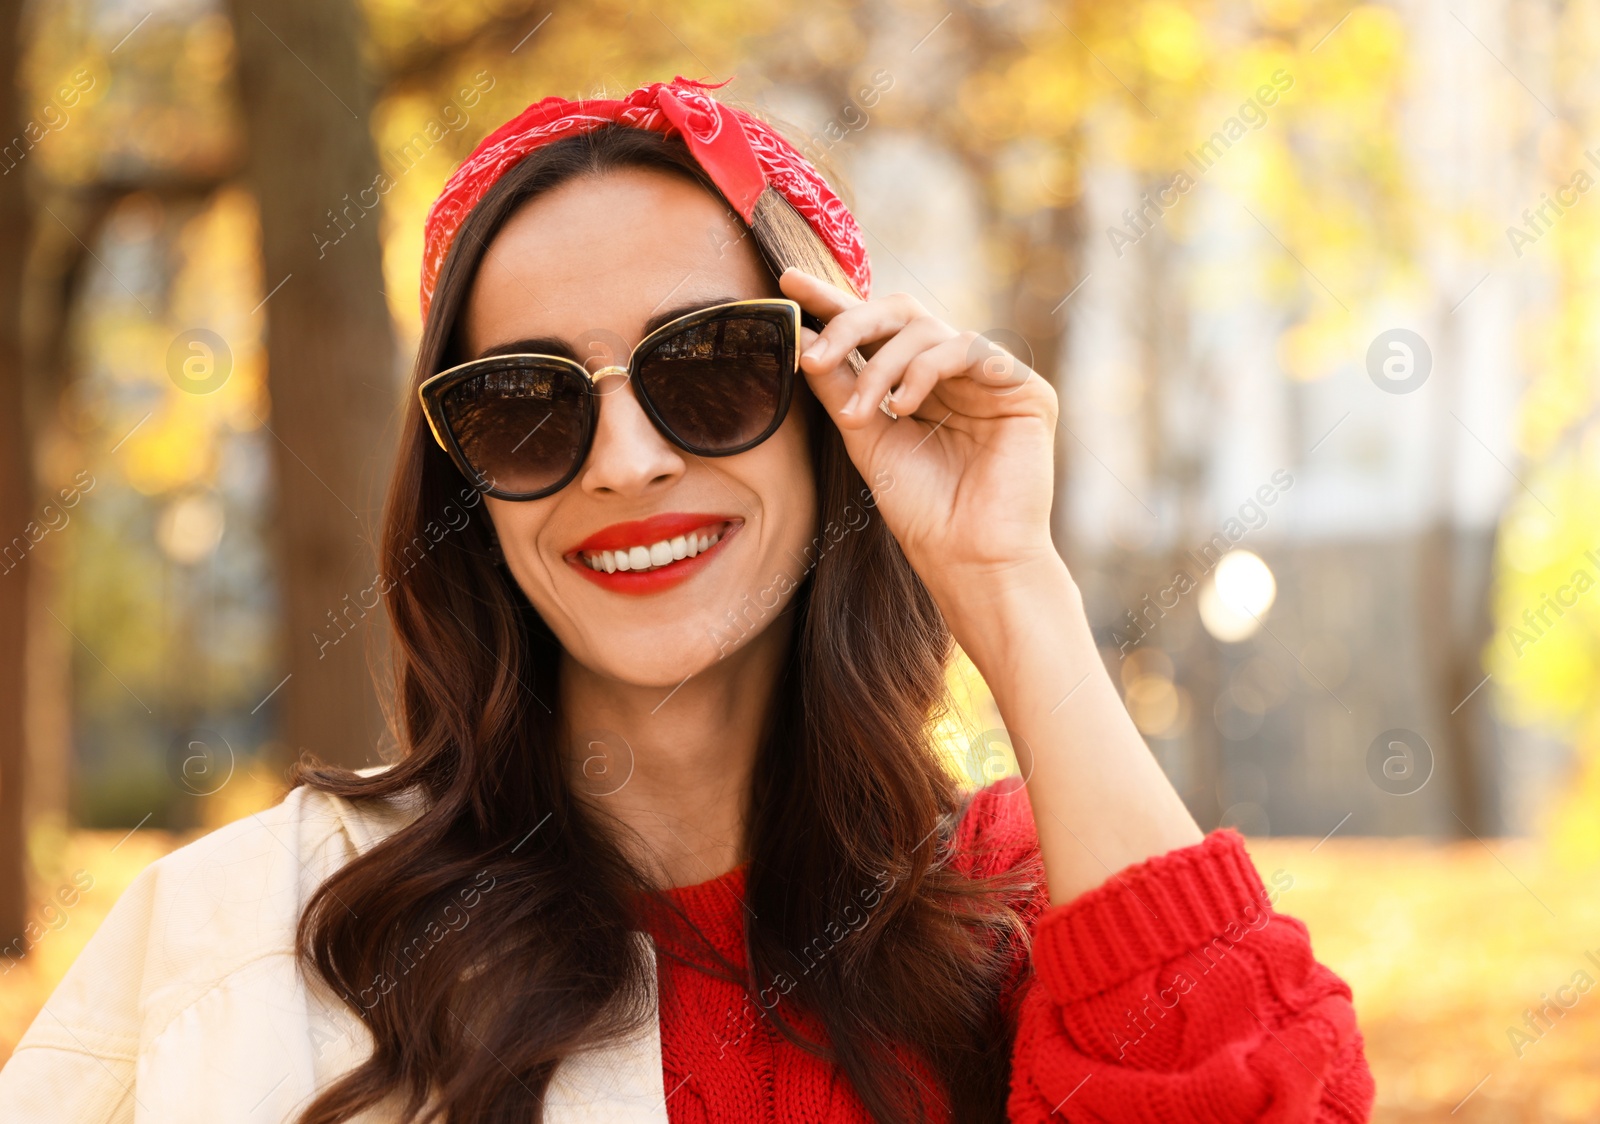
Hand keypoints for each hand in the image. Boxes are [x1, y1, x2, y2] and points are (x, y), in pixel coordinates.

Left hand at [779, 267, 1062, 601]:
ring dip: (882, 365)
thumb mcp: (864, 437)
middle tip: (814, 354)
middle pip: (900, 312)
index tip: (785, 283)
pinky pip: (967, 348)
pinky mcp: (1024, 388)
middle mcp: (955, 371)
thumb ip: (838, 386)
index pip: (875, 329)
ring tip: (861, 412)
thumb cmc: (920, 508)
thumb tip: (801, 335)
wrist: (966, 557)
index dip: (832, 302)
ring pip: (926, 328)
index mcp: (919, 382)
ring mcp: (990, 377)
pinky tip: (904, 406)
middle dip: (850, 325)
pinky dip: (925, 370)